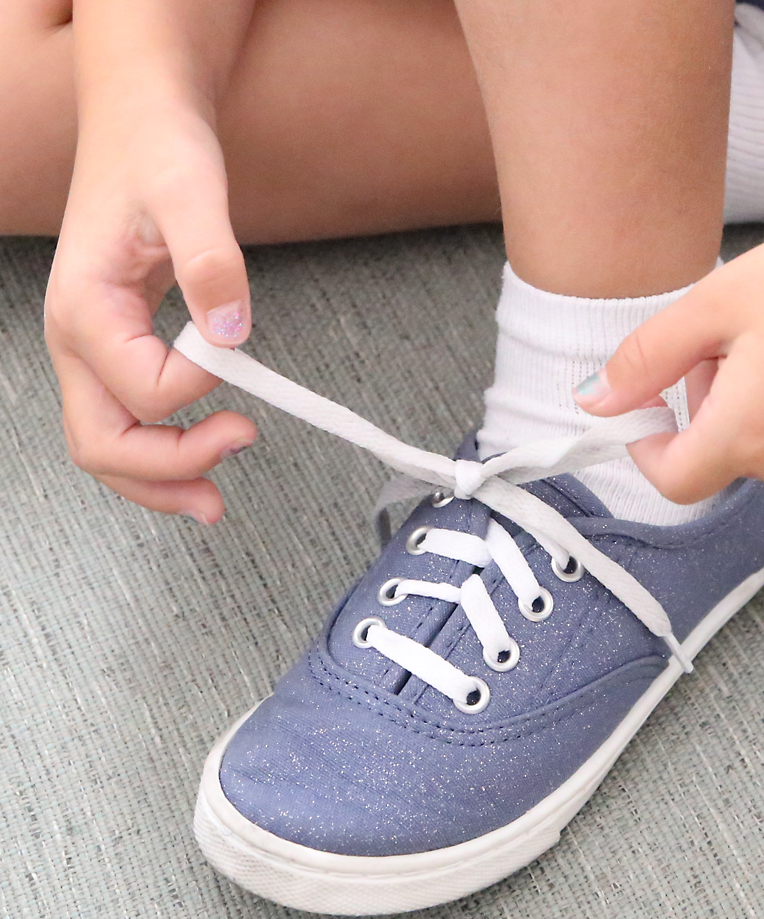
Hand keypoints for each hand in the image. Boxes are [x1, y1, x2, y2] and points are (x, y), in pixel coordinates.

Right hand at [45, 103, 255, 522]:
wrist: (140, 119)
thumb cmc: (158, 147)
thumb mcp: (191, 191)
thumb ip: (211, 260)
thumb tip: (231, 332)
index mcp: (86, 308)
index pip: (142, 392)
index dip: (198, 390)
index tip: (237, 359)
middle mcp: (75, 340)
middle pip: (103, 445)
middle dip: (167, 472)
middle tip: (229, 476)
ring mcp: (92, 349)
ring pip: (107, 446)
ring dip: (158, 482)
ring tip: (213, 503)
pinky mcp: (116, 349)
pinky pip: (126, 422)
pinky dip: (159, 455)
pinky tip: (198, 458)